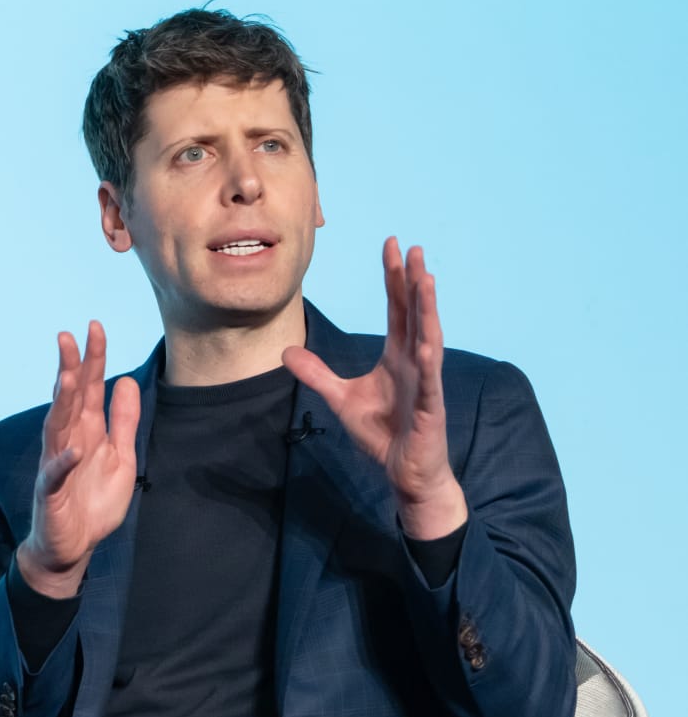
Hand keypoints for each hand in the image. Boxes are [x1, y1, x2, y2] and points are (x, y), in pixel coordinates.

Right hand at [15, 321, 141, 598]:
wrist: (74, 546)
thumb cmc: (93, 501)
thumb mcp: (121, 458)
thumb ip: (123, 421)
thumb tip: (125, 381)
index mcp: (87, 431)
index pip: (89, 388)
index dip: (93, 359)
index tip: (95, 327)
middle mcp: (68, 441)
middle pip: (68, 399)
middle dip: (69, 368)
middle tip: (68, 336)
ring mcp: (56, 464)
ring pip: (57, 427)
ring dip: (61, 403)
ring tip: (66, 377)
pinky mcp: (51, 492)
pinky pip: (56, 474)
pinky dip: (64, 461)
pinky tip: (73, 449)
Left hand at [282, 237, 468, 538]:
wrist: (404, 471)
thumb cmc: (383, 434)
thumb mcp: (340, 398)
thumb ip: (317, 373)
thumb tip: (286, 351)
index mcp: (397, 356)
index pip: (397, 308)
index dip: (394, 278)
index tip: (392, 245)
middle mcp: (415, 361)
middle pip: (415, 313)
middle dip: (413, 280)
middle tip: (411, 247)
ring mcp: (425, 382)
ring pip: (428, 337)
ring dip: (427, 309)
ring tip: (425, 278)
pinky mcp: (429, 407)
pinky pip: (429, 378)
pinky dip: (427, 358)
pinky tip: (424, 339)